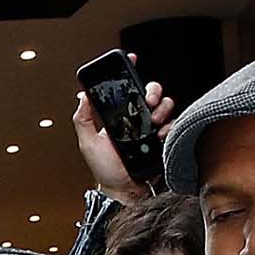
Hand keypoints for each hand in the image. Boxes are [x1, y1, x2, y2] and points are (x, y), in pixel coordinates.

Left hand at [73, 77, 175, 204]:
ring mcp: (152, 130)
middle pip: (152, 92)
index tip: (130, 61)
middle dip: (152, 91)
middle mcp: (138, 121)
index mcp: (121, 117)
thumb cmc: (106, 172)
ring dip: (162, 108)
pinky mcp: (163, 142)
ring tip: (153, 121)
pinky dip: (168, 127)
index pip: (127, 89)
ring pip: (165, 106)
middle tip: (147, 101)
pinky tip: (158, 135)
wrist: (123, 193)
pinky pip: (173, 126)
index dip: (130, 71)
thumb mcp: (87, 144)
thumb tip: (82, 97)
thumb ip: (83, 119)